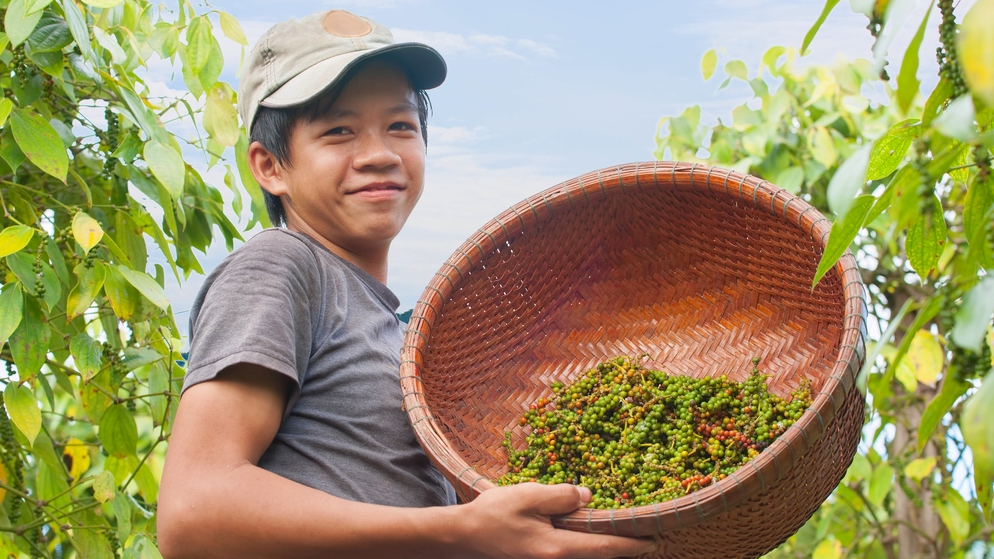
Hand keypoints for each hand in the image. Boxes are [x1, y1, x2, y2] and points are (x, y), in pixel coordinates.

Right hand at [457, 483, 658, 558]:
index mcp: (559, 548)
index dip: (632, 544)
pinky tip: (586, 531)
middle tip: (646, 537)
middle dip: (622, 548)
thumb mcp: (530, 496)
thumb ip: (563, 496)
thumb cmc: (494, 514)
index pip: (606, 547)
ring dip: (603, 546)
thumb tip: (589, 497)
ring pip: (585, 555)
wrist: (464, 536)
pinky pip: (570, 552)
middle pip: (599, 555)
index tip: (654, 540)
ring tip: (622, 535)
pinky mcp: (540, 558)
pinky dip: (584, 544)